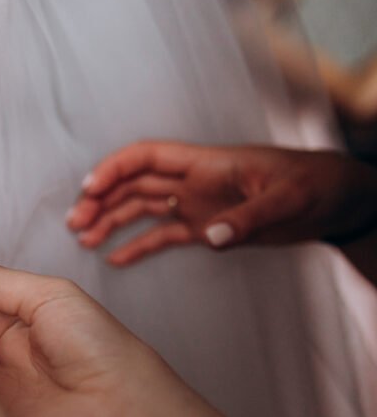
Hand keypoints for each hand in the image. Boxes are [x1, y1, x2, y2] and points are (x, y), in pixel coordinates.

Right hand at [67, 142, 376, 265]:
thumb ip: (249, 218)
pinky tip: (115, 259)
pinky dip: (137, 246)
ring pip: (141, 209)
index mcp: (207, 163)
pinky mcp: (204, 228)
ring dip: (111, 221)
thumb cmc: (318, 185)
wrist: (339, 201)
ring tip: (83, 239)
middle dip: (101, 199)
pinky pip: (162, 236)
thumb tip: (210, 237)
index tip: (90, 188)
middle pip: (134, 184)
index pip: (147, 156)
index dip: (114, 168)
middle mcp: (193, 182)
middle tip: (76, 222)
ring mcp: (197, 205)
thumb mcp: (289, 199)